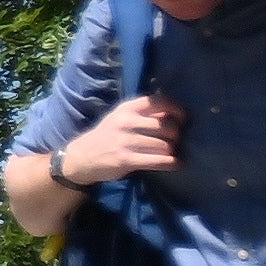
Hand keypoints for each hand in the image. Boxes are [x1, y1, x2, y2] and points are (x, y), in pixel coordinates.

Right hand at [54, 95, 186, 184]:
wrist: (82, 157)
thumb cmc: (107, 136)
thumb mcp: (121, 118)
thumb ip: (144, 115)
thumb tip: (173, 115)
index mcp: (127, 108)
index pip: (159, 101)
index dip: (176, 110)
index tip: (183, 118)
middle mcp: (126, 121)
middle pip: (166, 126)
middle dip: (176, 135)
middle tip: (175, 141)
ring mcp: (126, 141)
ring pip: (165, 145)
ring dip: (172, 151)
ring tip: (172, 153)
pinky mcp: (126, 159)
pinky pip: (158, 160)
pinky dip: (171, 163)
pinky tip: (175, 163)